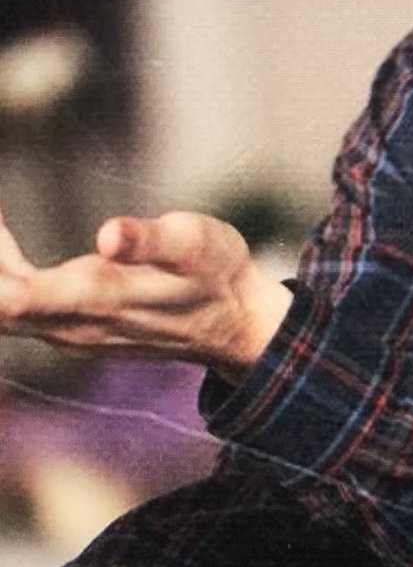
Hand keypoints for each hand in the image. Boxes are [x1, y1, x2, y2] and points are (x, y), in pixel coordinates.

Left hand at [0, 208, 292, 384]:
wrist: (234, 322)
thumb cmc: (215, 272)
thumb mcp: (195, 244)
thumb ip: (149, 241)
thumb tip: (108, 235)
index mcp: (95, 300)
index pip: (11, 298)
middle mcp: (71, 325)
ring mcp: (68, 332)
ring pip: (2, 310)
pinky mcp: (72, 328)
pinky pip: (16, 307)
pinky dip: (2, 271)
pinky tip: (4, 235)